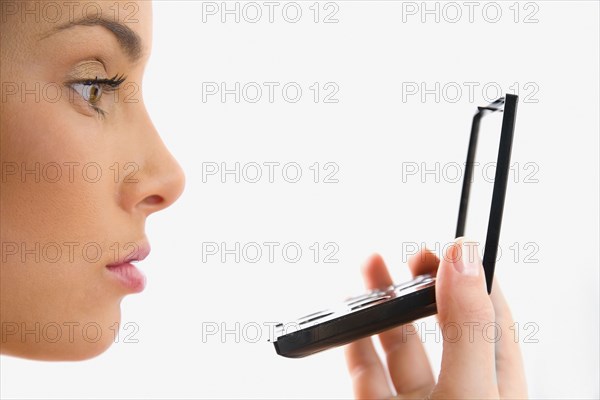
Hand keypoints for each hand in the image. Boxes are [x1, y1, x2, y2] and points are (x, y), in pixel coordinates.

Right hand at [344, 238, 526, 398]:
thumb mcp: (471, 392)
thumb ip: (466, 327)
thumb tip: (463, 260)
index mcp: (496, 387)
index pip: (491, 319)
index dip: (474, 278)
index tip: (454, 247)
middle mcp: (457, 391)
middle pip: (441, 325)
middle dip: (425, 283)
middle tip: (413, 255)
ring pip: (399, 345)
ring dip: (383, 304)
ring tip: (372, 267)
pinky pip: (365, 372)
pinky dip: (354, 343)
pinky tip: (350, 319)